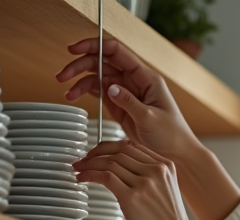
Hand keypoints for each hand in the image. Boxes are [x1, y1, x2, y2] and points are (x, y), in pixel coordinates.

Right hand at [56, 37, 199, 162]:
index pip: (116, 52)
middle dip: (81, 65)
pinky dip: (85, 92)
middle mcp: (135, 81)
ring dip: (80, 81)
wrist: (177, 154)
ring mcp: (126, 92)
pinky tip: (74, 96)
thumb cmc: (172, 135)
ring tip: (67, 92)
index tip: (75, 49)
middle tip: (63, 75)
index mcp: (146, 77)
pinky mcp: (120, 105)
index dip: (94, 46)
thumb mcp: (150, 118)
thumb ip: (129, 102)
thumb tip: (110, 88)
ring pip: (98, 77)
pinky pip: (99, 92)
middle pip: (103, 62)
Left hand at [73, 139, 201, 219]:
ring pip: (109, 162)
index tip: (96, 154)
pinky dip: (89, 175)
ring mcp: (145, 183)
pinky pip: (105, 177)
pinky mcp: (132, 198)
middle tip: (82, 161)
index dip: (109, 148)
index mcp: (166, 166)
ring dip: (88, 164)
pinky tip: (83, 179)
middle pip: (119, 151)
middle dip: (95, 153)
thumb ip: (150, 179)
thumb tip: (121, 174)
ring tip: (79, 170)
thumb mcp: (165, 193)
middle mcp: (157, 170)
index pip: (131, 146)